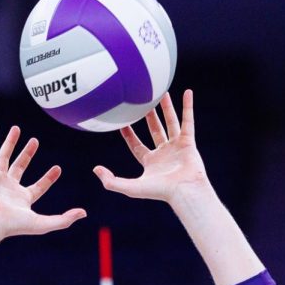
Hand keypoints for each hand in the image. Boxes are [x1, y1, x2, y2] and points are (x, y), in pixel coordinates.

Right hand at [0, 125, 85, 237]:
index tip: (58, 168)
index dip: (49, 178)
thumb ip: (64, 220)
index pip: (39, 186)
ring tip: (16, 128)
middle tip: (35, 140)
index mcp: (23, 199)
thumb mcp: (43, 224)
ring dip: (10, 143)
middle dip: (28, 153)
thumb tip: (84, 213)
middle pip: (20, 166)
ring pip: (5, 157)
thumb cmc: (14, 225)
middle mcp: (10, 188)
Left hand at [93, 90, 209, 205]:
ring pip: (170, 123)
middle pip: (154, 130)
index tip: (122, 121)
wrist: (184, 191)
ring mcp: (177, 147)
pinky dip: (188, 107)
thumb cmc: (159, 192)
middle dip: (148, 117)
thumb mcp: (130, 188)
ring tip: (161, 93)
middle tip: (143, 102)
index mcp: (150, 162)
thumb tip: (95, 169)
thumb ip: (111, 181)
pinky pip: (188, 121)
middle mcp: (163, 153)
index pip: (136, 145)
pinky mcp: (188, 143)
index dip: (128, 134)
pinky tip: (187, 93)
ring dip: (166, 108)